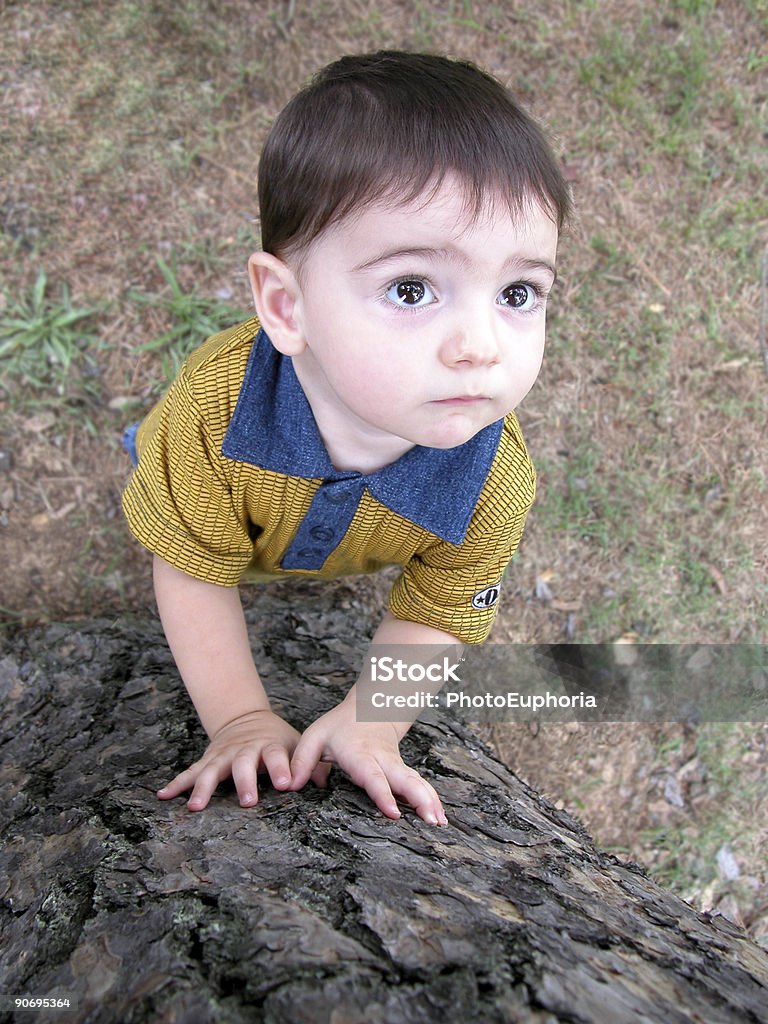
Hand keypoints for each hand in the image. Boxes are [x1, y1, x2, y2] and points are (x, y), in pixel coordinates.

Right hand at [157, 709, 329, 810]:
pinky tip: (163, 795)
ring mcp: (223, 755)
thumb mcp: (296, 744)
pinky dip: (177, 783)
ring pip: (211, 770)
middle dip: (244, 782)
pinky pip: (190, 773)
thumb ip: (309, 762)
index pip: (276, 755)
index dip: (281, 767)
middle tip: (248, 802)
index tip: (285, 784)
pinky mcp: (207, 761)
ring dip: (204, 788)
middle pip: (243, 764)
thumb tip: (322, 781)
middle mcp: (244, 750)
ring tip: (195, 807)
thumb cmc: (276, 740)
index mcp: (268, 745)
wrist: (247, 719)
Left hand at [289, 700, 447, 825]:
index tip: (394, 812)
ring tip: (440, 824)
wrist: (370, 708)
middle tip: (431, 820)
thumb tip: (290, 785)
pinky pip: (418, 785)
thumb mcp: (314, 735)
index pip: (373, 776)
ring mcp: (396, 765)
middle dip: (419, 800)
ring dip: (430, 802)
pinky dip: (431, 799)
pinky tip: (440, 817)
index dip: (383, 794)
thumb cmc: (339, 726)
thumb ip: (301, 760)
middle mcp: (383, 761)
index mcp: (360, 754)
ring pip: (416, 783)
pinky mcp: (403, 771)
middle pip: (404, 780)